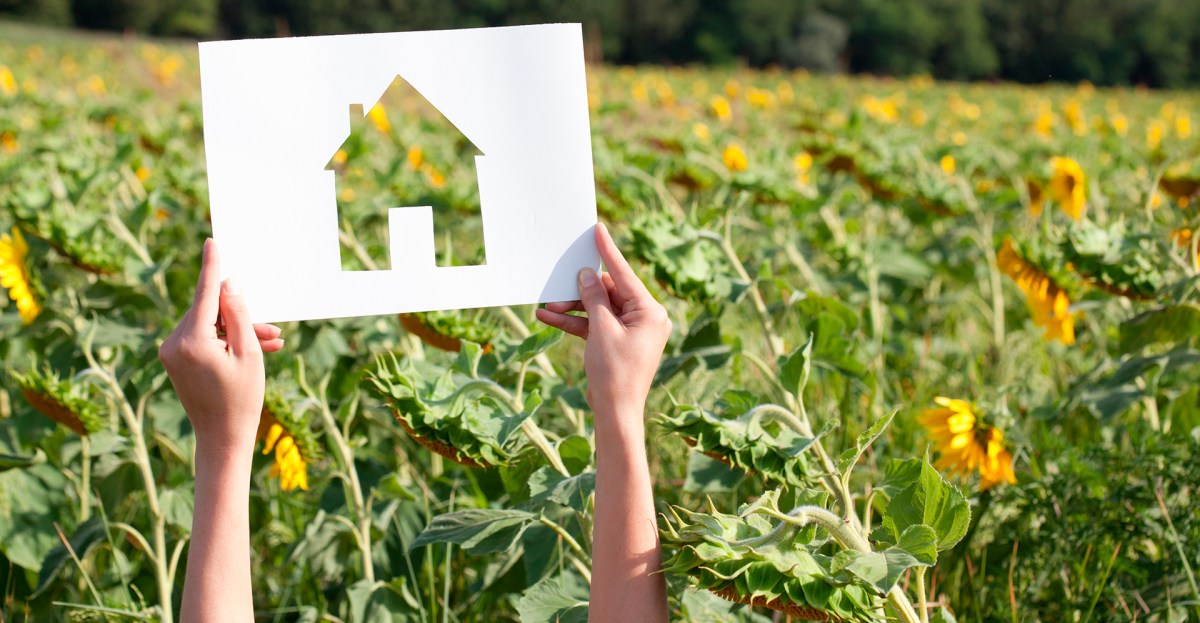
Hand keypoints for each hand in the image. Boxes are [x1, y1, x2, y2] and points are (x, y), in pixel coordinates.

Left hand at [159, 238, 283, 453]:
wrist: (222, 438)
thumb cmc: (241, 399)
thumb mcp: (248, 353)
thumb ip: (237, 314)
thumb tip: (228, 284)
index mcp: (191, 341)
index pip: (204, 294)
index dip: (211, 267)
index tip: (211, 242)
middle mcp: (173, 343)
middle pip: (210, 312)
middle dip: (241, 316)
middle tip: (274, 330)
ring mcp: (171, 352)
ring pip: (208, 325)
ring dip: (236, 330)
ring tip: (270, 344)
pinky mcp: (174, 360)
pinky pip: (202, 338)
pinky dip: (225, 340)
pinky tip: (251, 349)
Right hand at [536, 223, 671, 421]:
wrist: (615, 412)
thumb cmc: (615, 373)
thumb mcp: (601, 329)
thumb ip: (594, 298)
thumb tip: (587, 274)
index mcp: (650, 311)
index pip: (625, 274)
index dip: (608, 252)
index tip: (598, 230)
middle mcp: (645, 318)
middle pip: (608, 292)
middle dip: (580, 290)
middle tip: (555, 288)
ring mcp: (631, 330)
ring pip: (598, 308)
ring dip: (573, 306)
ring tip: (546, 306)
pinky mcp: (617, 342)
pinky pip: (595, 324)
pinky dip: (575, 321)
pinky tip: (549, 316)